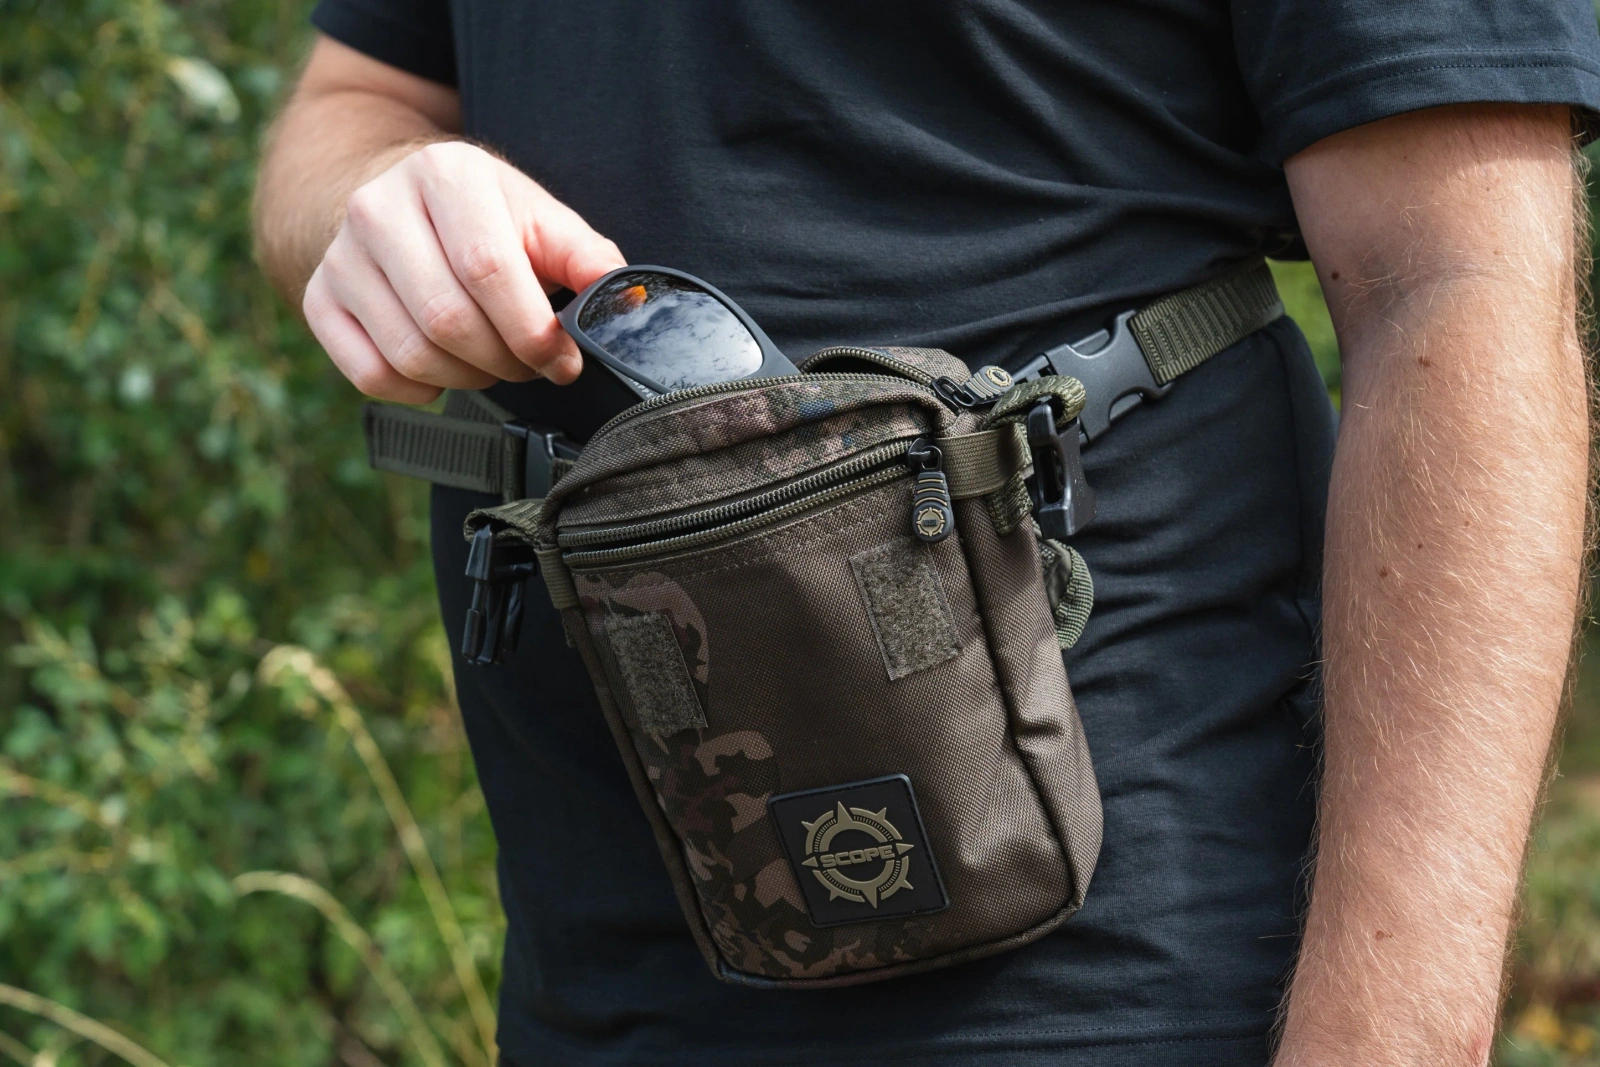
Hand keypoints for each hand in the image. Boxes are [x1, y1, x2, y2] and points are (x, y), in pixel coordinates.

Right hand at [302, 140, 625, 402]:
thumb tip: (623, 301)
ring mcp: (341, 255)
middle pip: (449, 319)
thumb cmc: (483, 217)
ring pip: (411, 353)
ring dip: (466, 379)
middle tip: (528, 363)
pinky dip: (417, 390)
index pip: (489, 270)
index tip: (561, 358)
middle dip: (505, 361)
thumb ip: (585, 257)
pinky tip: (441, 370)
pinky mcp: (319, 297)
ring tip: (490, 362)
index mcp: (445, 175)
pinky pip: (370, 374)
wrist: (398, 202)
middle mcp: (378, 208)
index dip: (533, 331)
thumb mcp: (540, 219)